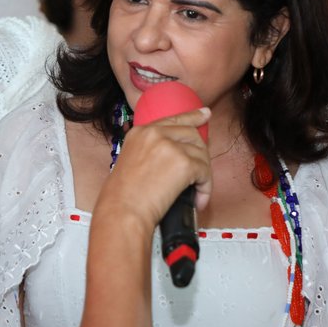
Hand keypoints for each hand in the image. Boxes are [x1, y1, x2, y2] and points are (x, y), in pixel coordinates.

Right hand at [102, 107, 211, 228]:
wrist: (122, 212)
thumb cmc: (123, 197)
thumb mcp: (131, 161)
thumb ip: (150, 151)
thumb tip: (177, 156)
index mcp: (140, 132)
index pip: (173, 119)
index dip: (193, 117)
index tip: (205, 114)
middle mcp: (155, 134)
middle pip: (192, 134)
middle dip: (201, 153)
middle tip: (202, 171)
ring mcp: (170, 147)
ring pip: (201, 154)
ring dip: (203, 175)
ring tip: (196, 193)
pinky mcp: (184, 163)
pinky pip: (205, 172)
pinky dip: (205, 188)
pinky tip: (198, 200)